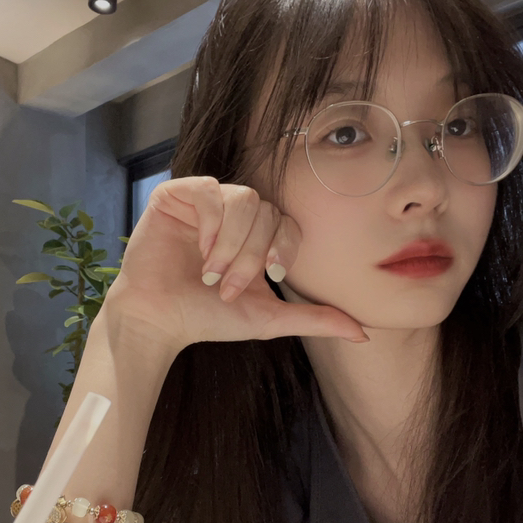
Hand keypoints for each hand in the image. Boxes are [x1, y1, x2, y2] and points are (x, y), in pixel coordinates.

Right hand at [102, 176, 368, 353]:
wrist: (160, 320)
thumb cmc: (209, 317)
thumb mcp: (269, 317)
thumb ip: (315, 318)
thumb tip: (363, 333)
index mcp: (256, 235)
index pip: (286, 221)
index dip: (283, 247)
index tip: (270, 277)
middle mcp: (232, 214)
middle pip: (265, 210)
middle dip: (252, 254)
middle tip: (227, 286)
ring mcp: (204, 202)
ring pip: (242, 197)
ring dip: (232, 242)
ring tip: (211, 272)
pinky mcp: (175, 195)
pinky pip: (207, 189)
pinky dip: (210, 221)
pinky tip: (199, 248)